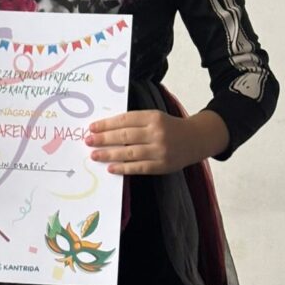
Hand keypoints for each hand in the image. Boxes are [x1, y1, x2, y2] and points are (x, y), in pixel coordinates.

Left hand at [85, 109, 228, 175]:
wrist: (195, 139)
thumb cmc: (170, 127)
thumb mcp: (155, 117)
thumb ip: (135, 122)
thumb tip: (106, 129)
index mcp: (154, 117)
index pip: (125, 120)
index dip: (107, 124)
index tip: (92, 127)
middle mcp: (157, 133)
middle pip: (125, 136)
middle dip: (104, 139)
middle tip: (88, 141)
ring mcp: (160, 150)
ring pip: (129, 153)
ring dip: (109, 154)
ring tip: (94, 155)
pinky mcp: (162, 166)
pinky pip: (139, 167)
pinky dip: (123, 168)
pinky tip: (111, 167)